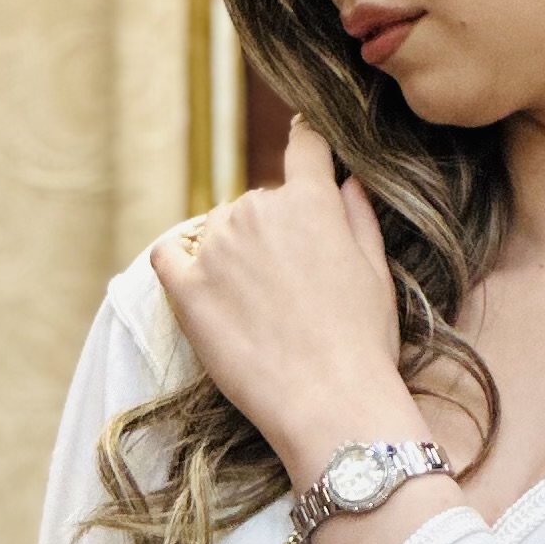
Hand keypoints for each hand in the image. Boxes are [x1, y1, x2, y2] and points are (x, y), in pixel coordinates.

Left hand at [150, 121, 409, 490]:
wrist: (329, 405)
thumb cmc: (363, 346)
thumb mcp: (377, 275)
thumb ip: (359, 219)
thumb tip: (348, 182)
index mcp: (311, 202)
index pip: (305, 145)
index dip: (307, 140)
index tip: (304, 138)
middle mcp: (259, 210)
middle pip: (257, 202)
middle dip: (270, 234)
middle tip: (288, 287)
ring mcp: (218, 248)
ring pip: (217, 229)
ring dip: (230, 253)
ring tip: (254, 306)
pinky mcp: (187, 289)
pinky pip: (167, 255)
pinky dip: (178, 259)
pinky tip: (194, 281)